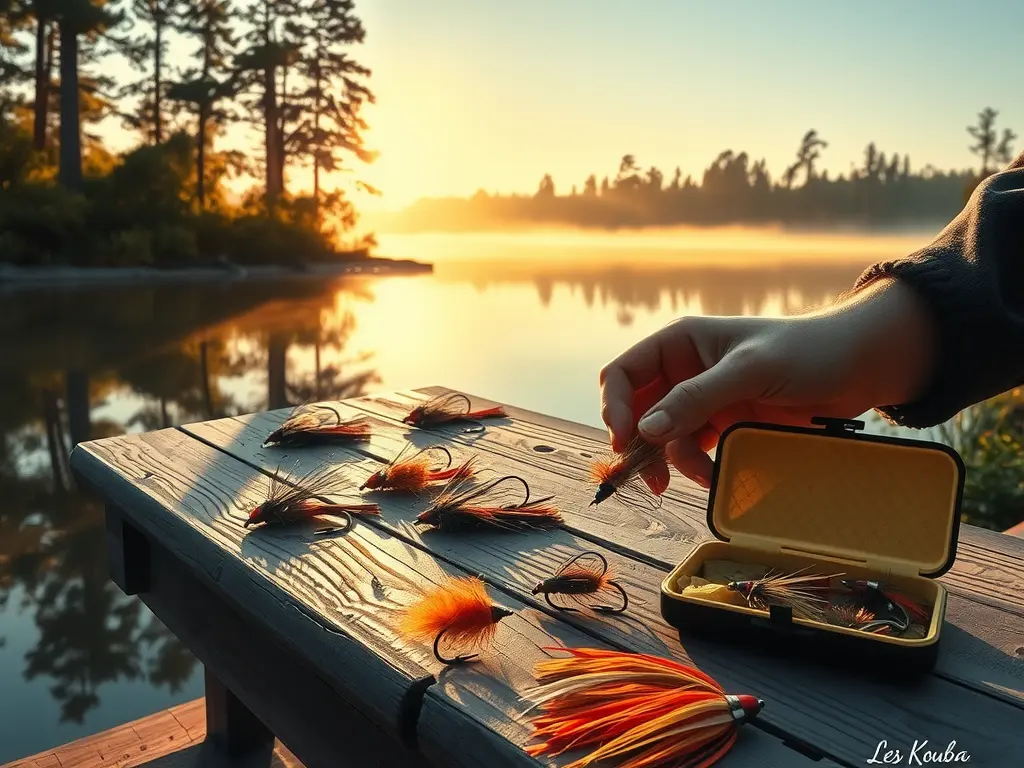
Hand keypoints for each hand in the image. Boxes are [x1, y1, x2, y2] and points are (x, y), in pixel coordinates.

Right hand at [598, 278, 936, 491]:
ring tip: (697, 477)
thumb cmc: (806, 351)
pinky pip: (693, 450)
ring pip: (665, 438)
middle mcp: (685, 372)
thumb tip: (647, 430)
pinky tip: (711, 474)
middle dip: (640, 443)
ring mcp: (704, 401)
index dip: (616, 406)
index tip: (626, 440)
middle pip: (638, 410)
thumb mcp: (748, 371)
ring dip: (673, 461)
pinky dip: (696, 466)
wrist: (860, 369)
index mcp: (681, 344)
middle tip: (648, 476)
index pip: (624, 373)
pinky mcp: (724, 426)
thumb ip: (696, 399)